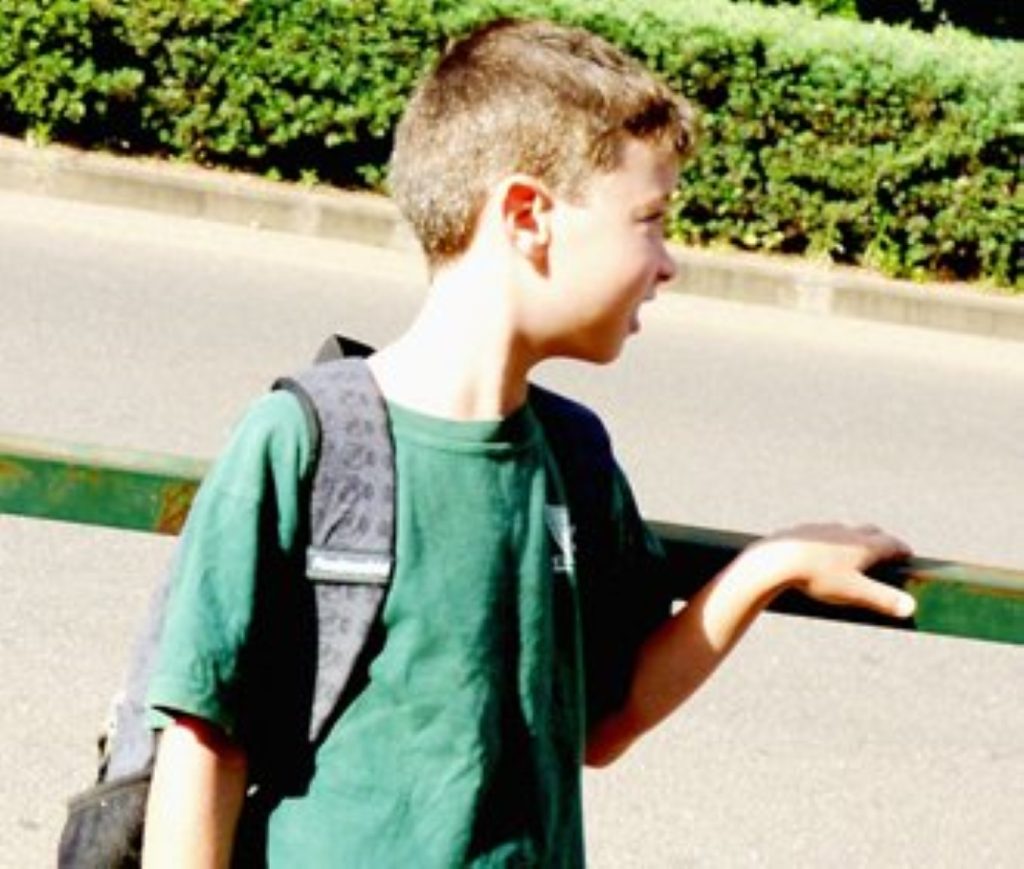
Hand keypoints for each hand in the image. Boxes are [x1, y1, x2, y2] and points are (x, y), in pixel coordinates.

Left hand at [751, 523, 915, 618]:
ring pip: (843, 529)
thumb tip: (911, 606)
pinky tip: (819, 550)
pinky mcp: (800, 531)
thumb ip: (883, 599)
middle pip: (870, 531)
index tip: (907, 555)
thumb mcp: (854, 592)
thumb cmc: (818, 577)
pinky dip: (826, 540)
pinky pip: (818, 533)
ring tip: (852, 551)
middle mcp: (846, 531)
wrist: (775, 561)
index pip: (891, 543)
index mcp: (864, 545)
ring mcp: (822, 528)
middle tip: (884, 551)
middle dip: (880, 540)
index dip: (901, 549)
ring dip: (852, 538)